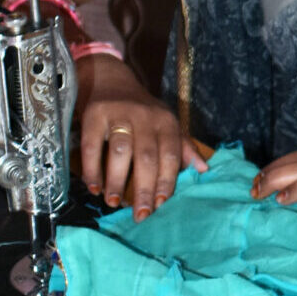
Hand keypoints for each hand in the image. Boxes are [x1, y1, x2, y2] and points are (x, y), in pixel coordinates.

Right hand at [76, 53, 206, 220]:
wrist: (111, 80)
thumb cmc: (142, 111)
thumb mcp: (166, 123)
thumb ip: (183, 147)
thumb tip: (203, 171)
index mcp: (166, 121)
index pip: (170, 154)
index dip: (167, 181)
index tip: (162, 206)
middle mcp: (145, 117)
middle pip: (147, 157)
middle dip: (144, 188)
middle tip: (140, 215)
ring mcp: (119, 115)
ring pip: (120, 151)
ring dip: (117, 181)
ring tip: (113, 203)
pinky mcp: (95, 116)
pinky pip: (93, 146)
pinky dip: (93, 169)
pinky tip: (94, 188)